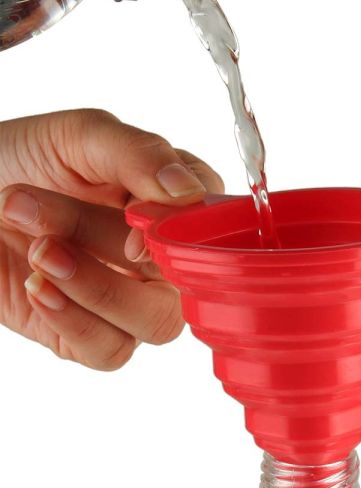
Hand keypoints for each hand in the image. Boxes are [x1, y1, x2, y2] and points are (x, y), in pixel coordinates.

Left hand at [0, 109, 223, 369]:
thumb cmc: (19, 158)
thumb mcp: (78, 136)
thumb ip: (138, 154)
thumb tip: (186, 191)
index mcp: (176, 204)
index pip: (214, 226)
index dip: (182, 230)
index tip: (135, 216)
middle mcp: (163, 257)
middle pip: (183, 278)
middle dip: (106, 243)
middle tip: (37, 210)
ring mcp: (133, 298)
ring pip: (157, 323)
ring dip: (94, 287)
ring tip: (39, 249)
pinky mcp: (92, 334)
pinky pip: (111, 352)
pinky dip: (73, 320)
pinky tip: (37, 286)